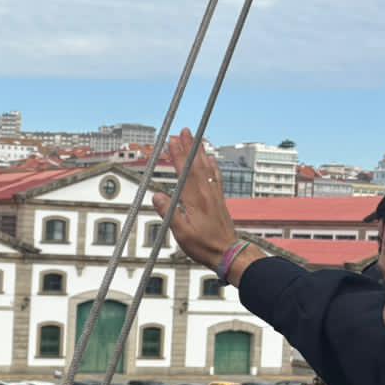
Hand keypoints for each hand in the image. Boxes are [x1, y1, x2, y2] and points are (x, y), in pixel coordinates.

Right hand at [149, 128, 240, 270]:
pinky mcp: (218, 200)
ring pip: (207, 168)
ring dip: (199, 152)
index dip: (177, 156)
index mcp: (195, 200)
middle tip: (184, 131)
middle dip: (189, 147)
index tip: (171, 141)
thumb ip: (169, 213)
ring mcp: (214, 196)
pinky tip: (209, 159)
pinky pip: (215, 177)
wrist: (228, 253)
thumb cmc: (204, 245)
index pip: (184, 173)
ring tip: (195, 138)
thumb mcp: (181, 233)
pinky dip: (211, 165)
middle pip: (196, 165)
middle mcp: (206, 194)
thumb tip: (157, 196)